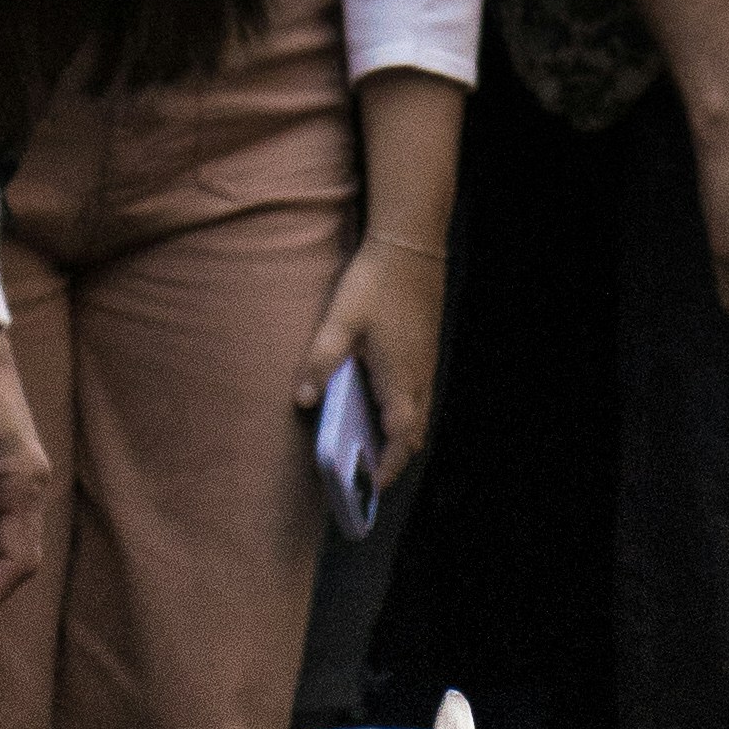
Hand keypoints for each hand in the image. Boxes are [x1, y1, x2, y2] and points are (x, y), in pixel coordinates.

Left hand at [294, 233, 445, 473]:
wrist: (410, 244)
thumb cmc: (376, 283)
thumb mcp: (340, 322)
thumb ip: (320, 361)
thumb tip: (302, 399)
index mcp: (400, 379)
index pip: (402, 438)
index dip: (389, 466)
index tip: (373, 484)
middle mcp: (419, 377)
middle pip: (414, 431)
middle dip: (394, 454)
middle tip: (367, 468)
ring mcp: (426, 362)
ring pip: (419, 412)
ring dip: (398, 431)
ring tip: (368, 440)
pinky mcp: (425, 348)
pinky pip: (418, 393)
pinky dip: (402, 409)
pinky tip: (377, 401)